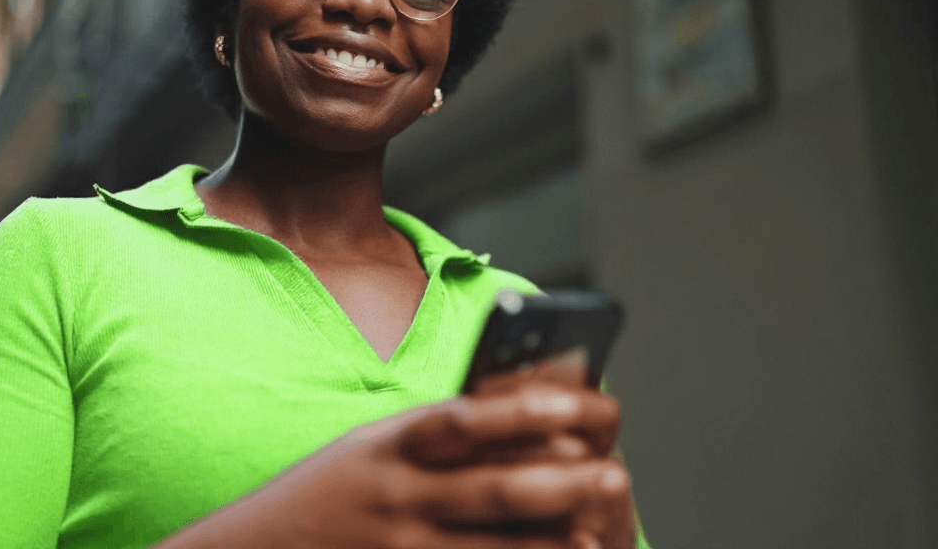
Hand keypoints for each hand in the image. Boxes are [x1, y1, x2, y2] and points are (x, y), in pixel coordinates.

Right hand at [155, 382, 631, 548]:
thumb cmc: (325, 496)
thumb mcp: (367, 447)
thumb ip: (431, 434)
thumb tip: (517, 410)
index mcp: (388, 444)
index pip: (463, 420)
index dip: (522, 411)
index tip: (575, 403)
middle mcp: (395, 497)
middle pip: (489, 489)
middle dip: (557, 483)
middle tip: (613, 474)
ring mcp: (399, 548)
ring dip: (551, 541)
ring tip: (601, 528)